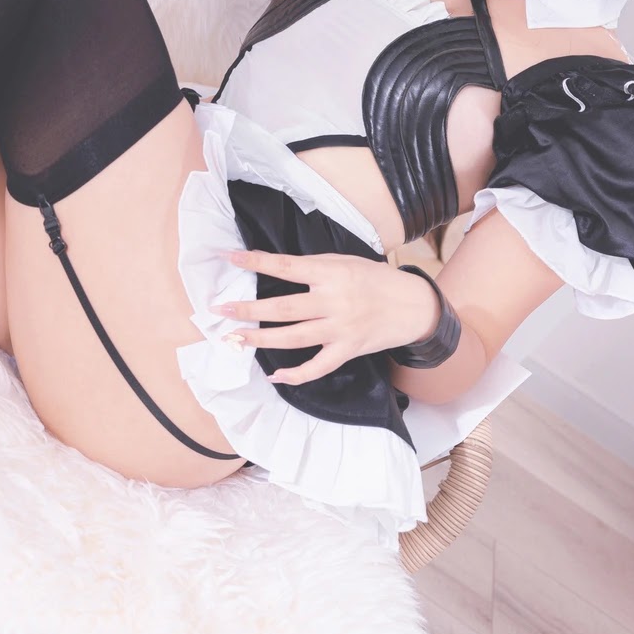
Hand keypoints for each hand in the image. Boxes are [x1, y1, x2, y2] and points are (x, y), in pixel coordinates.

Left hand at [212, 250, 443, 387]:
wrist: (413, 306)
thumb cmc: (375, 278)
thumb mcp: (345, 261)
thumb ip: (313, 266)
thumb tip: (276, 266)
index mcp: (331, 273)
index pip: (286, 267)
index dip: (256, 262)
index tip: (229, 258)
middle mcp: (333, 302)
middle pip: (283, 308)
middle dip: (248, 310)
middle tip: (220, 309)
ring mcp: (340, 330)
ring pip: (293, 338)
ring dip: (260, 339)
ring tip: (234, 338)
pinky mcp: (348, 351)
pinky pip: (318, 367)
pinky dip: (296, 374)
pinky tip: (275, 375)